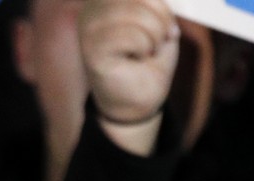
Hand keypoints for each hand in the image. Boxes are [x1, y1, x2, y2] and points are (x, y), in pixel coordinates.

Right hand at [79, 0, 180, 129]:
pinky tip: (135, 60)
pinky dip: (144, 49)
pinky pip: (132, 36)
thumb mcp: (157, 19)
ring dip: (153, 37)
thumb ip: (151, 1)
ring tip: (145, 52)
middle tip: (157, 42)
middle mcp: (90, 9)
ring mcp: (88, 29)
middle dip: (160, 21)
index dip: (160, 6)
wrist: (140, 99)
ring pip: (136, 14)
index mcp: (103, 0)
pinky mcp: (91, 50)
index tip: (165, 29)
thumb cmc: (149, 59)